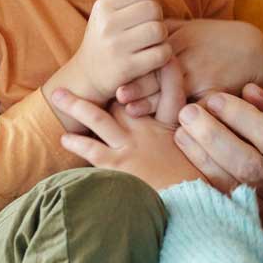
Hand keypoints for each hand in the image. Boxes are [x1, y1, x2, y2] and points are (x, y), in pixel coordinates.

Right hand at [49, 0, 172, 105]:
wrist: (87, 75)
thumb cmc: (102, 36)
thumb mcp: (106, 8)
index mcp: (103, 5)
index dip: (149, 0)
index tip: (142, 13)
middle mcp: (106, 24)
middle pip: (153, 8)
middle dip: (157, 18)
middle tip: (149, 29)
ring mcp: (116, 47)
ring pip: (159, 30)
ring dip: (162, 37)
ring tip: (152, 42)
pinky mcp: (127, 68)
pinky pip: (161, 54)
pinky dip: (164, 55)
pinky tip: (154, 57)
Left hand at [53, 87, 205, 192]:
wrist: (193, 206)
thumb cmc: (201, 184)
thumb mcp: (205, 153)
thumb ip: (200, 135)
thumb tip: (204, 126)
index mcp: (171, 125)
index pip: (166, 89)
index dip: (159, 72)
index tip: (154, 56)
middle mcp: (148, 130)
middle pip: (122, 99)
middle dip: (106, 85)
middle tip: (84, 72)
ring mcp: (131, 147)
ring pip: (98, 118)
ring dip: (76, 105)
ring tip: (57, 95)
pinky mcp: (119, 167)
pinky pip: (92, 150)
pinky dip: (78, 142)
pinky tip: (64, 138)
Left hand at [118, 20, 262, 109]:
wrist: (253, 46)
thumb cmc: (216, 38)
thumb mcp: (189, 29)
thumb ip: (164, 30)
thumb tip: (135, 27)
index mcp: (179, 43)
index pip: (150, 56)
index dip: (132, 70)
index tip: (115, 82)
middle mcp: (188, 59)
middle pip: (158, 74)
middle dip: (137, 86)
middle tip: (118, 96)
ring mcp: (203, 74)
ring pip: (175, 90)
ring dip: (152, 101)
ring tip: (132, 111)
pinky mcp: (218, 89)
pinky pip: (202, 105)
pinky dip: (187, 115)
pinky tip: (170, 125)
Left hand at [172, 83, 262, 230]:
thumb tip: (248, 91)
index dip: (243, 117)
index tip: (216, 99)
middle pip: (249, 165)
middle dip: (215, 136)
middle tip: (190, 112)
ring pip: (232, 185)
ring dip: (202, 157)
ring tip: (182, 130)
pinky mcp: (253, 221)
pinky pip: (223, 200)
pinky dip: (202, 178)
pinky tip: (188, 156)